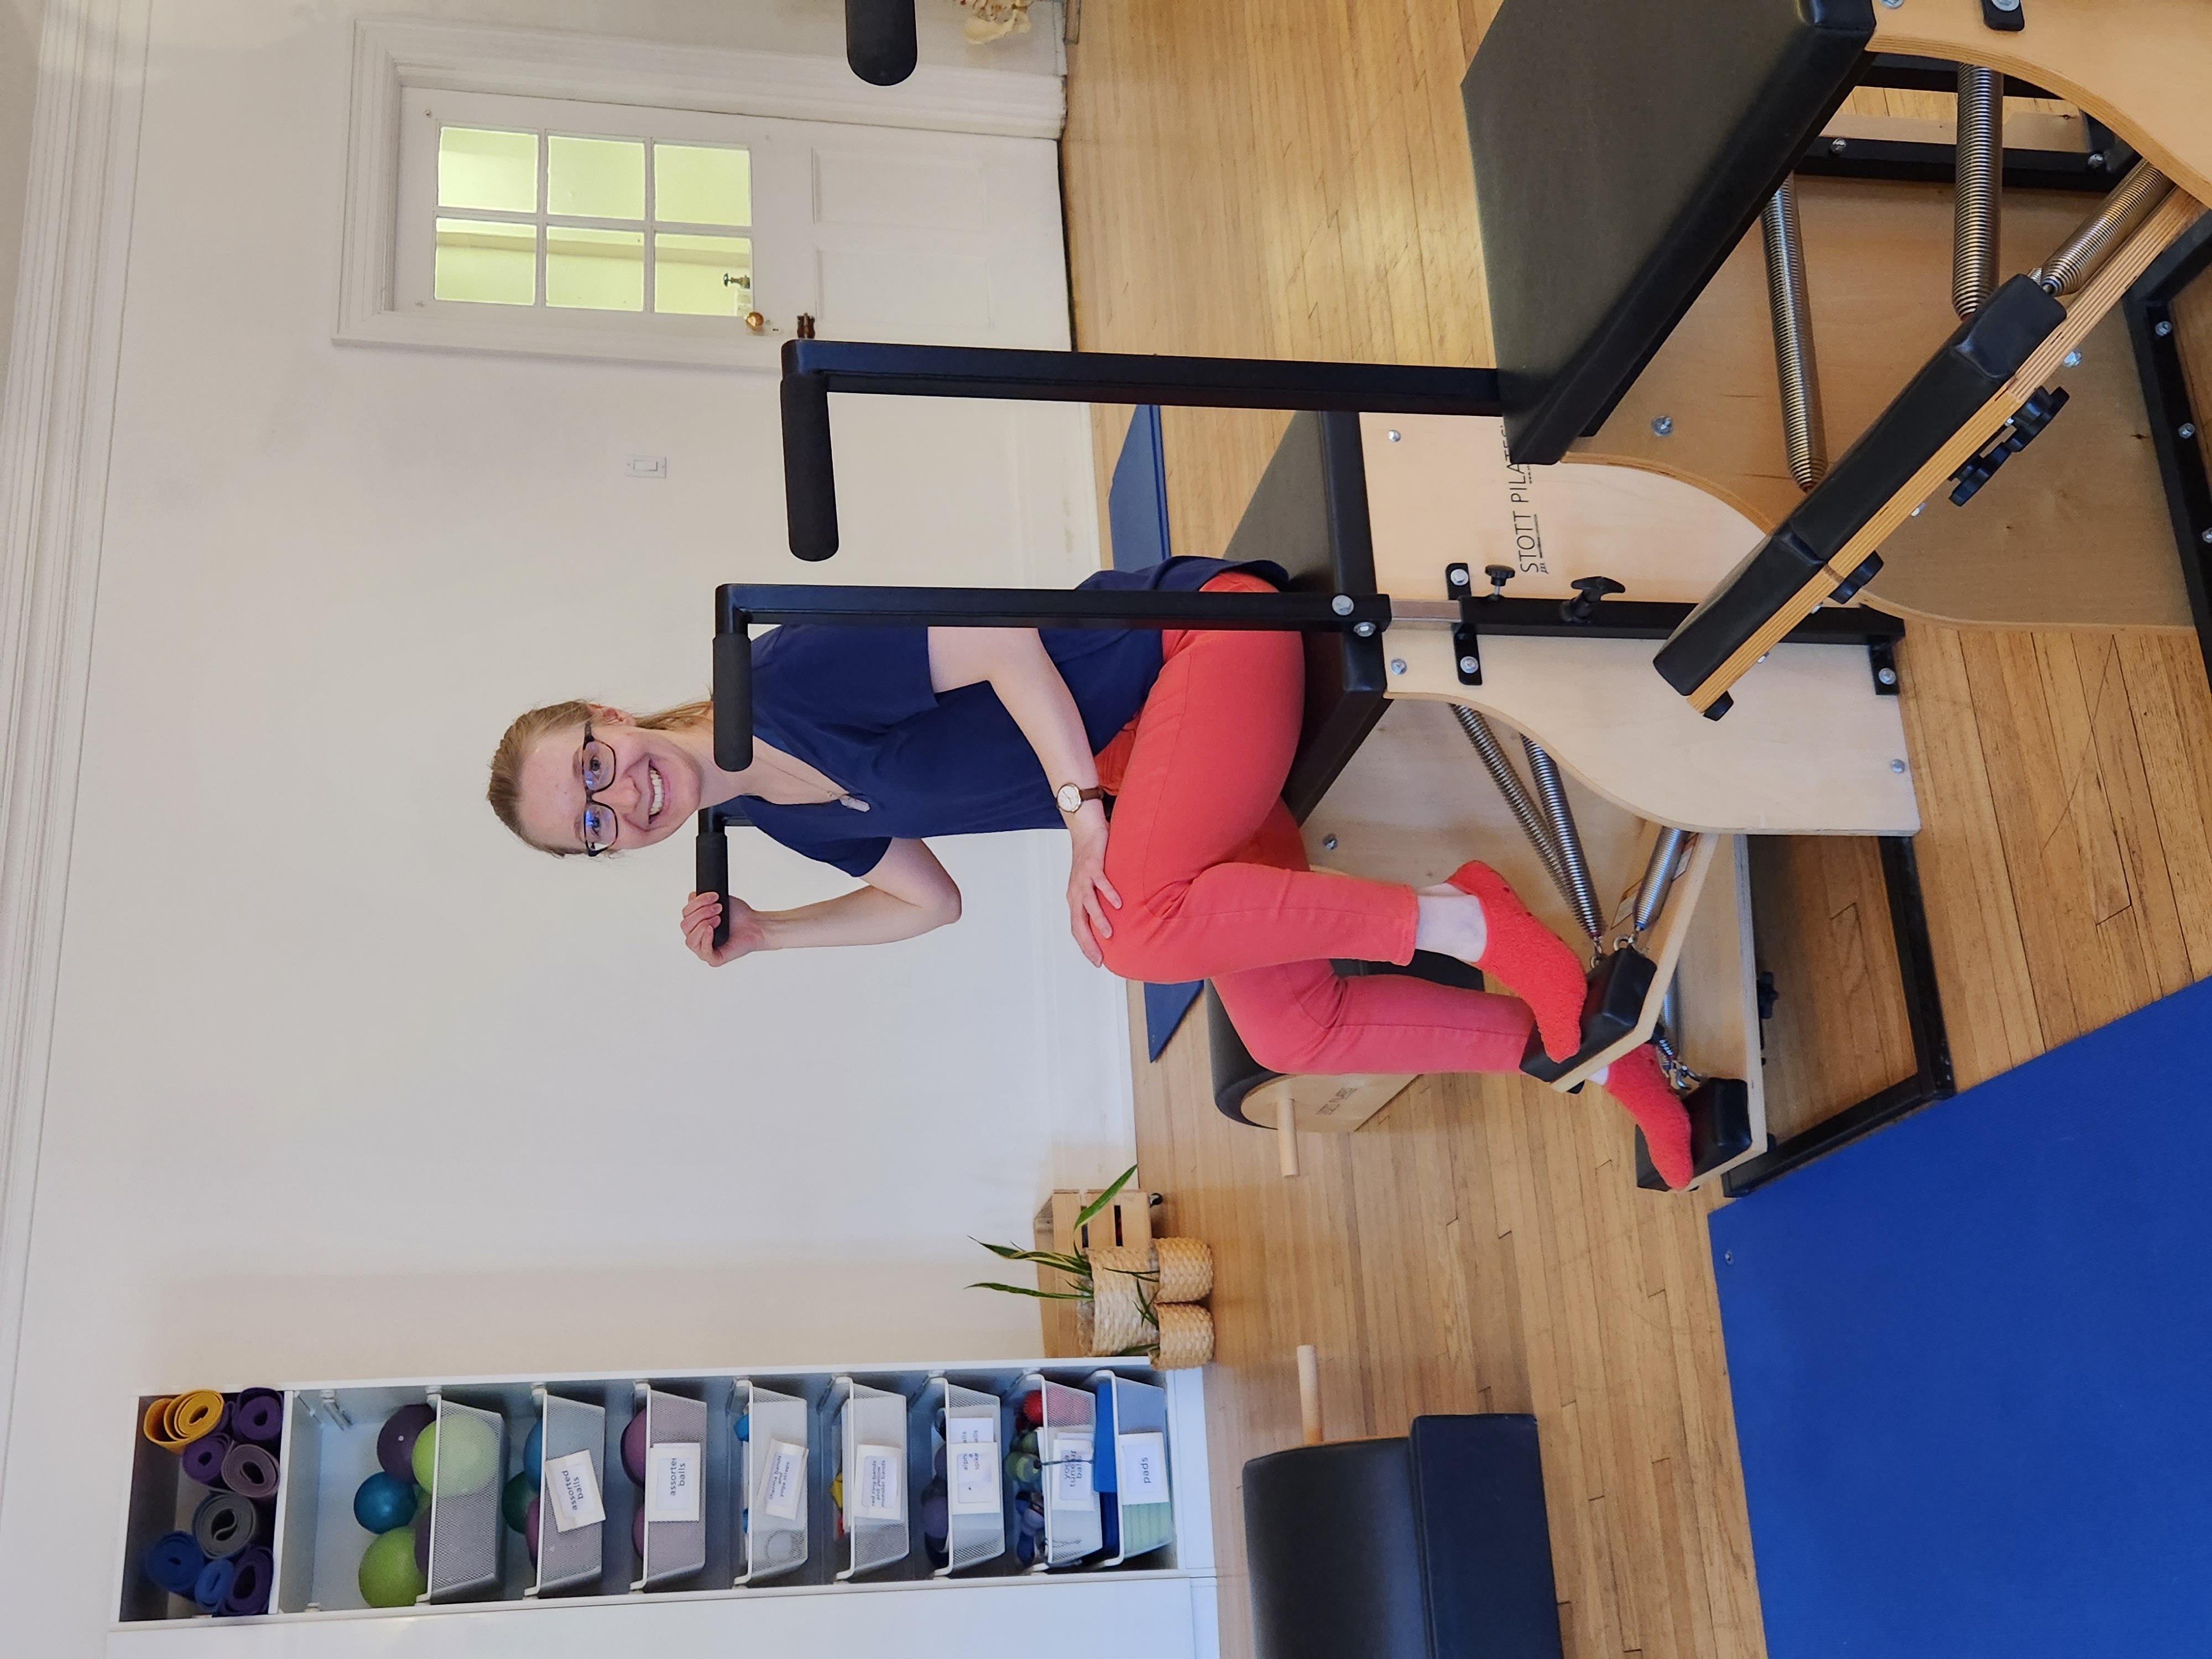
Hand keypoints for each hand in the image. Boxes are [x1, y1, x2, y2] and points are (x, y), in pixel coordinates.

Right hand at [680, 890, 767, 965]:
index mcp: (695, 922)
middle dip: (702, 913)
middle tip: (718, 908)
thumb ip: (700, 899)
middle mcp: (697, 936)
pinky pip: (703, 951)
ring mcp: (704, 948)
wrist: (755, 925)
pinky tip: (712, 929)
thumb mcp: (717, 901)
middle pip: (685, 925)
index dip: (697, 902)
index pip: (685, 913)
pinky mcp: (713, 958)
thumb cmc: (738, 915)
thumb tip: (692, 896)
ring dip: (703, 925)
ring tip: (718, 918)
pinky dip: (706, 938)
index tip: (714, 896)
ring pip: (690, 940)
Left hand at [1066, 805, 1121, 966]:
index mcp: (1075, 899)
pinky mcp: (1093, 865)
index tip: (1096, 961)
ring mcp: (1083, 879)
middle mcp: (1076, 891)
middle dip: (1088, 942)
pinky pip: (1101, 882)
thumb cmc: (1092, 859)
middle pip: (1079, 922)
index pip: (1077, 928)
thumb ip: (1099, 901)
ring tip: (1109, 934)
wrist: (1086, 830)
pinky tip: (1118, 903)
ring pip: (1088, 904)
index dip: (1085, 945)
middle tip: (1099, 957)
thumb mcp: (1093, 885)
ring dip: (1099, 920)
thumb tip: (1113, 920)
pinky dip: (1108, 893)